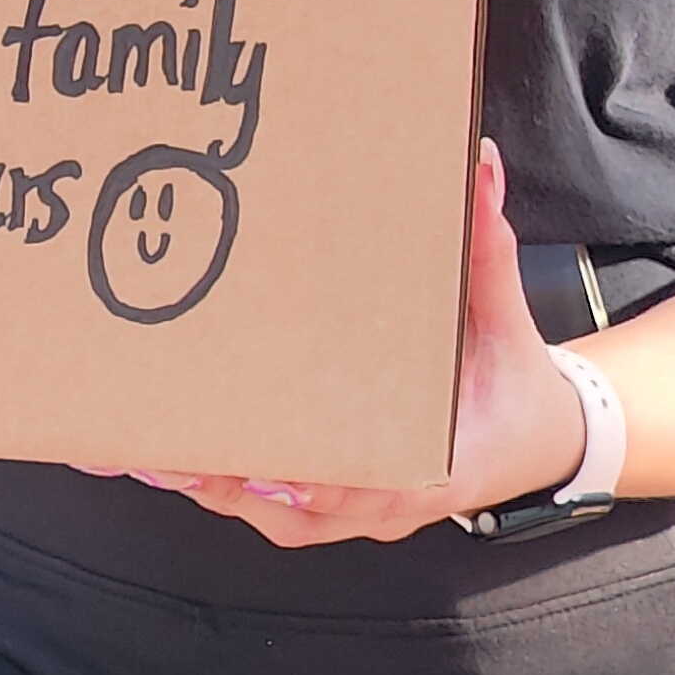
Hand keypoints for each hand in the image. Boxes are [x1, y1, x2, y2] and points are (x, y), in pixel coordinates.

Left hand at [123, 141, 587, 547]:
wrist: (534, 441)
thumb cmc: (514, 386)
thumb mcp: (504, 319)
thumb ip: (485, 247)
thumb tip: (476, 164)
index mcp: (437, 467)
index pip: (373, 491)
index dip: (321, 489)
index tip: (270, 473)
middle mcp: (385, 497)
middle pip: (296, 506)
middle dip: (228, 479)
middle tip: (165, 453)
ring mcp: (353, 506)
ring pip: (268, 510)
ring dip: (207, 484)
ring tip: (140, 453)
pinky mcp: (328, 500)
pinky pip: (264, 500)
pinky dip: (214, 482)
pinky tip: (160, 462)